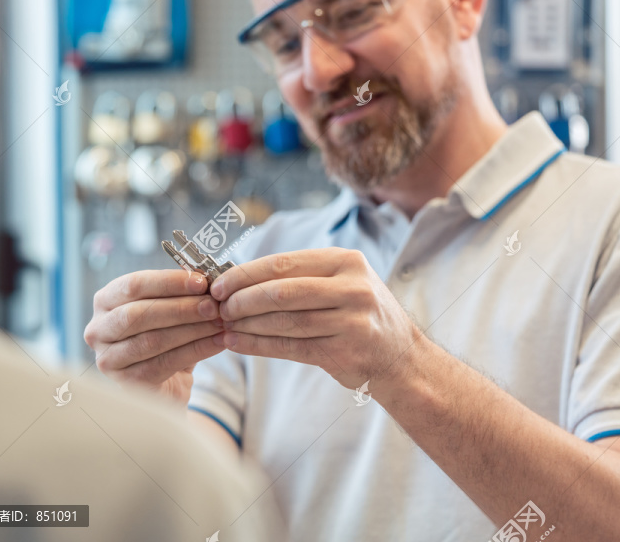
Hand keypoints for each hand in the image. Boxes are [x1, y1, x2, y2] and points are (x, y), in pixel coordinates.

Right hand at [84, 270, 225, 404]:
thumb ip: (179, 292)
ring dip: (191, 329)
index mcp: (105, 300)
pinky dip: (195, 351)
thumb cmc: (165, 336)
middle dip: (181, 308)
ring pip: (152, 340)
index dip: (169, 282)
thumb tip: (204, 278)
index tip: (201, 282)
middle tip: (212, 305)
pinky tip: (217, 343)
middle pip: (138, 314)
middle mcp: (98, 328)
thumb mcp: (167, 308)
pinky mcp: (126, 381)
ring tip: (219, 323)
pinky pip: (164, 364)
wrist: (166, 382)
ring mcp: (108, 358)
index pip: (134, 285)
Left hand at [209, 248, 419, 391]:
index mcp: (346, 262)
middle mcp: (352, 288)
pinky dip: (259, 345)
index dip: (246, 274)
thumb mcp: (343, 282)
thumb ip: (301, 277)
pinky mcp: (346, 352)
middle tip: (217, 307)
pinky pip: (291, 347)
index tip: (218, 283)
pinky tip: (237, 343)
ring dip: (247, 324)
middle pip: (282, 292)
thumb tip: (239, 277)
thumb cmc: (360, 315)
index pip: (283, 264)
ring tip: (223, 325)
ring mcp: (352, 321)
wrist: (402, 358)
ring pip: (284, 321)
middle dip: (242, 299)